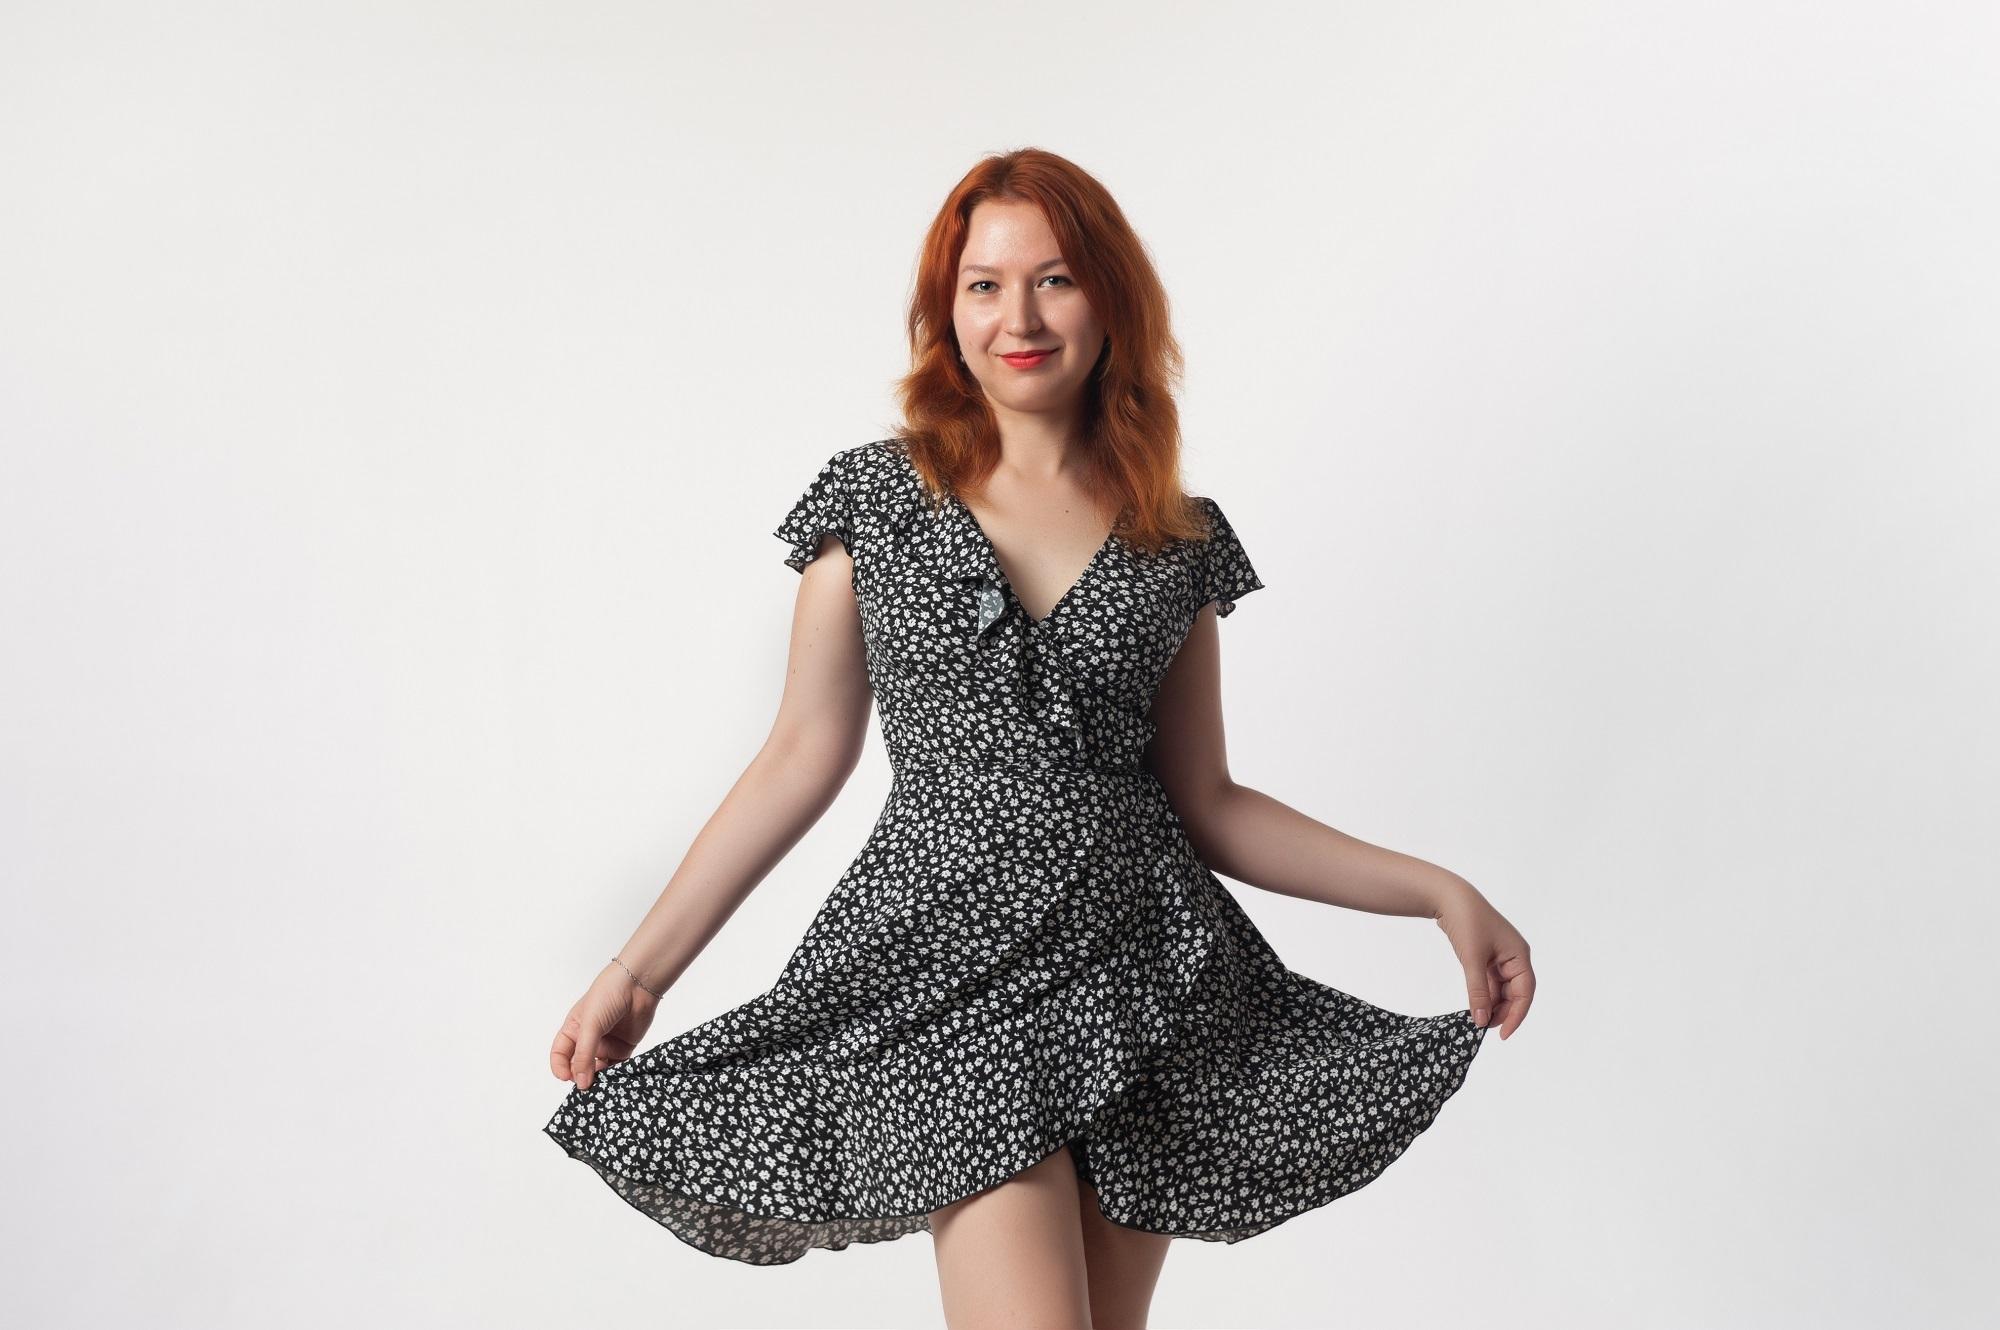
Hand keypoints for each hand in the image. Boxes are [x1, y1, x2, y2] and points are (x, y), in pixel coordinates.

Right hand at [549, 963, 660, 1090]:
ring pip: (598, 1069)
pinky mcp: (624, 1047)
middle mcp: (588, 1038)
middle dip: (580, 1077)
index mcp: (573, 1029)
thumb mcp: (590, 1025)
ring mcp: (606, 1044)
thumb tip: (581, 1083)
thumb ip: (584, 1055)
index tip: (566, 1078)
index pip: (560, 1054)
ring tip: (603, 1085)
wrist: (638, 984)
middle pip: (578, 1065)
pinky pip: (617, 1067)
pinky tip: (617, 1079)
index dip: (560, 1067)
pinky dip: (616, 1074)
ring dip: (599, 1078)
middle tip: (587, 1086)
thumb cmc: (608, 995)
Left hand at [1432, 887, 1534, 1039]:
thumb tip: (1481, 1019)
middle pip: (1515, 993)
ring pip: (1502, 989)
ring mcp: (1500, 957)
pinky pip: (1490, 981)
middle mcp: (1514, 957)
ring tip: (1478, 1020)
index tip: (1503, 1034)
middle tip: (1484, 1028)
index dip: (1516, 1015)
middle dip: (1502, 1011)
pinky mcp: (1487, 956)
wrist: (1448, 897)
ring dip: (1492, 1004)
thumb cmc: (1467, 921)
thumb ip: (1478, 991)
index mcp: (1519, 955)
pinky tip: (1475, 1006)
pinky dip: (1484, 994)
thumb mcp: (1473, 960)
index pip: (1525, 992)